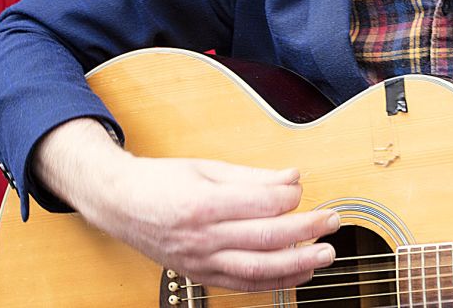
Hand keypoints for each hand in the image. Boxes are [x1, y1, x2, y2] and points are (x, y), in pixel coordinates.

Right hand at [34, 119, 339, 289]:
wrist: (119, 205)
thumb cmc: (163, 181)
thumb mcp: (207, 167)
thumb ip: (253, 176)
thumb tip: (293, 178)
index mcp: (203, 203)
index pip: (261, 204)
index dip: (289, 197)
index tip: (300, 189)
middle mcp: (202, 237)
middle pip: (265, 239)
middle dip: (306, 231)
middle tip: (332, 221)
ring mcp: (200, 261)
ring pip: (257, 269)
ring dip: (297, 264)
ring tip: (325, 254)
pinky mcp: (200, 275)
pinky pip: (243, 285)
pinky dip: (274, 283)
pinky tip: (298, 274)